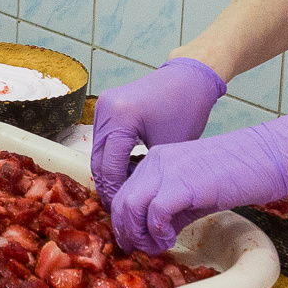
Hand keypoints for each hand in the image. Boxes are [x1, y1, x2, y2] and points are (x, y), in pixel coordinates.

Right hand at [91, 58, 226, 204]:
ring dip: (109, 171)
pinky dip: (112, 156)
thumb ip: (147, 174)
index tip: (123, 210)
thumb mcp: (168, 148)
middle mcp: (105, 108)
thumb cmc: (186, 109)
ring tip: (124, 191)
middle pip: (98, 158)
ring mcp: (103, 105)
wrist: (189, 77)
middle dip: (108, 184)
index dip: (115, 191)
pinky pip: (103, 139)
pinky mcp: (106, 105)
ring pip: (98, 150)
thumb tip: (132, 200)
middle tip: (120, 206)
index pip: (109, 165)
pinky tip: (126, 171)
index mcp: (120, 117)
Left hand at [110, 100, 287, 253]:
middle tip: (141, 249)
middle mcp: (157, 161)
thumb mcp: (197, 192)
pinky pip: (155, 211)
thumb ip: (173, 210)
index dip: (124, 222)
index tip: (134, 241)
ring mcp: (170, 169)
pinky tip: (170, 239)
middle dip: (126, 231)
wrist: (270, 156)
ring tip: (157, 247)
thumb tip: (154, 235)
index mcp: (158, 160)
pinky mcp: (187, 183)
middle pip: (121, 201)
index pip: (124, 192)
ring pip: (131, 206)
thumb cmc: (239, 174)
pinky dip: (157, 232)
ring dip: (139, 234)